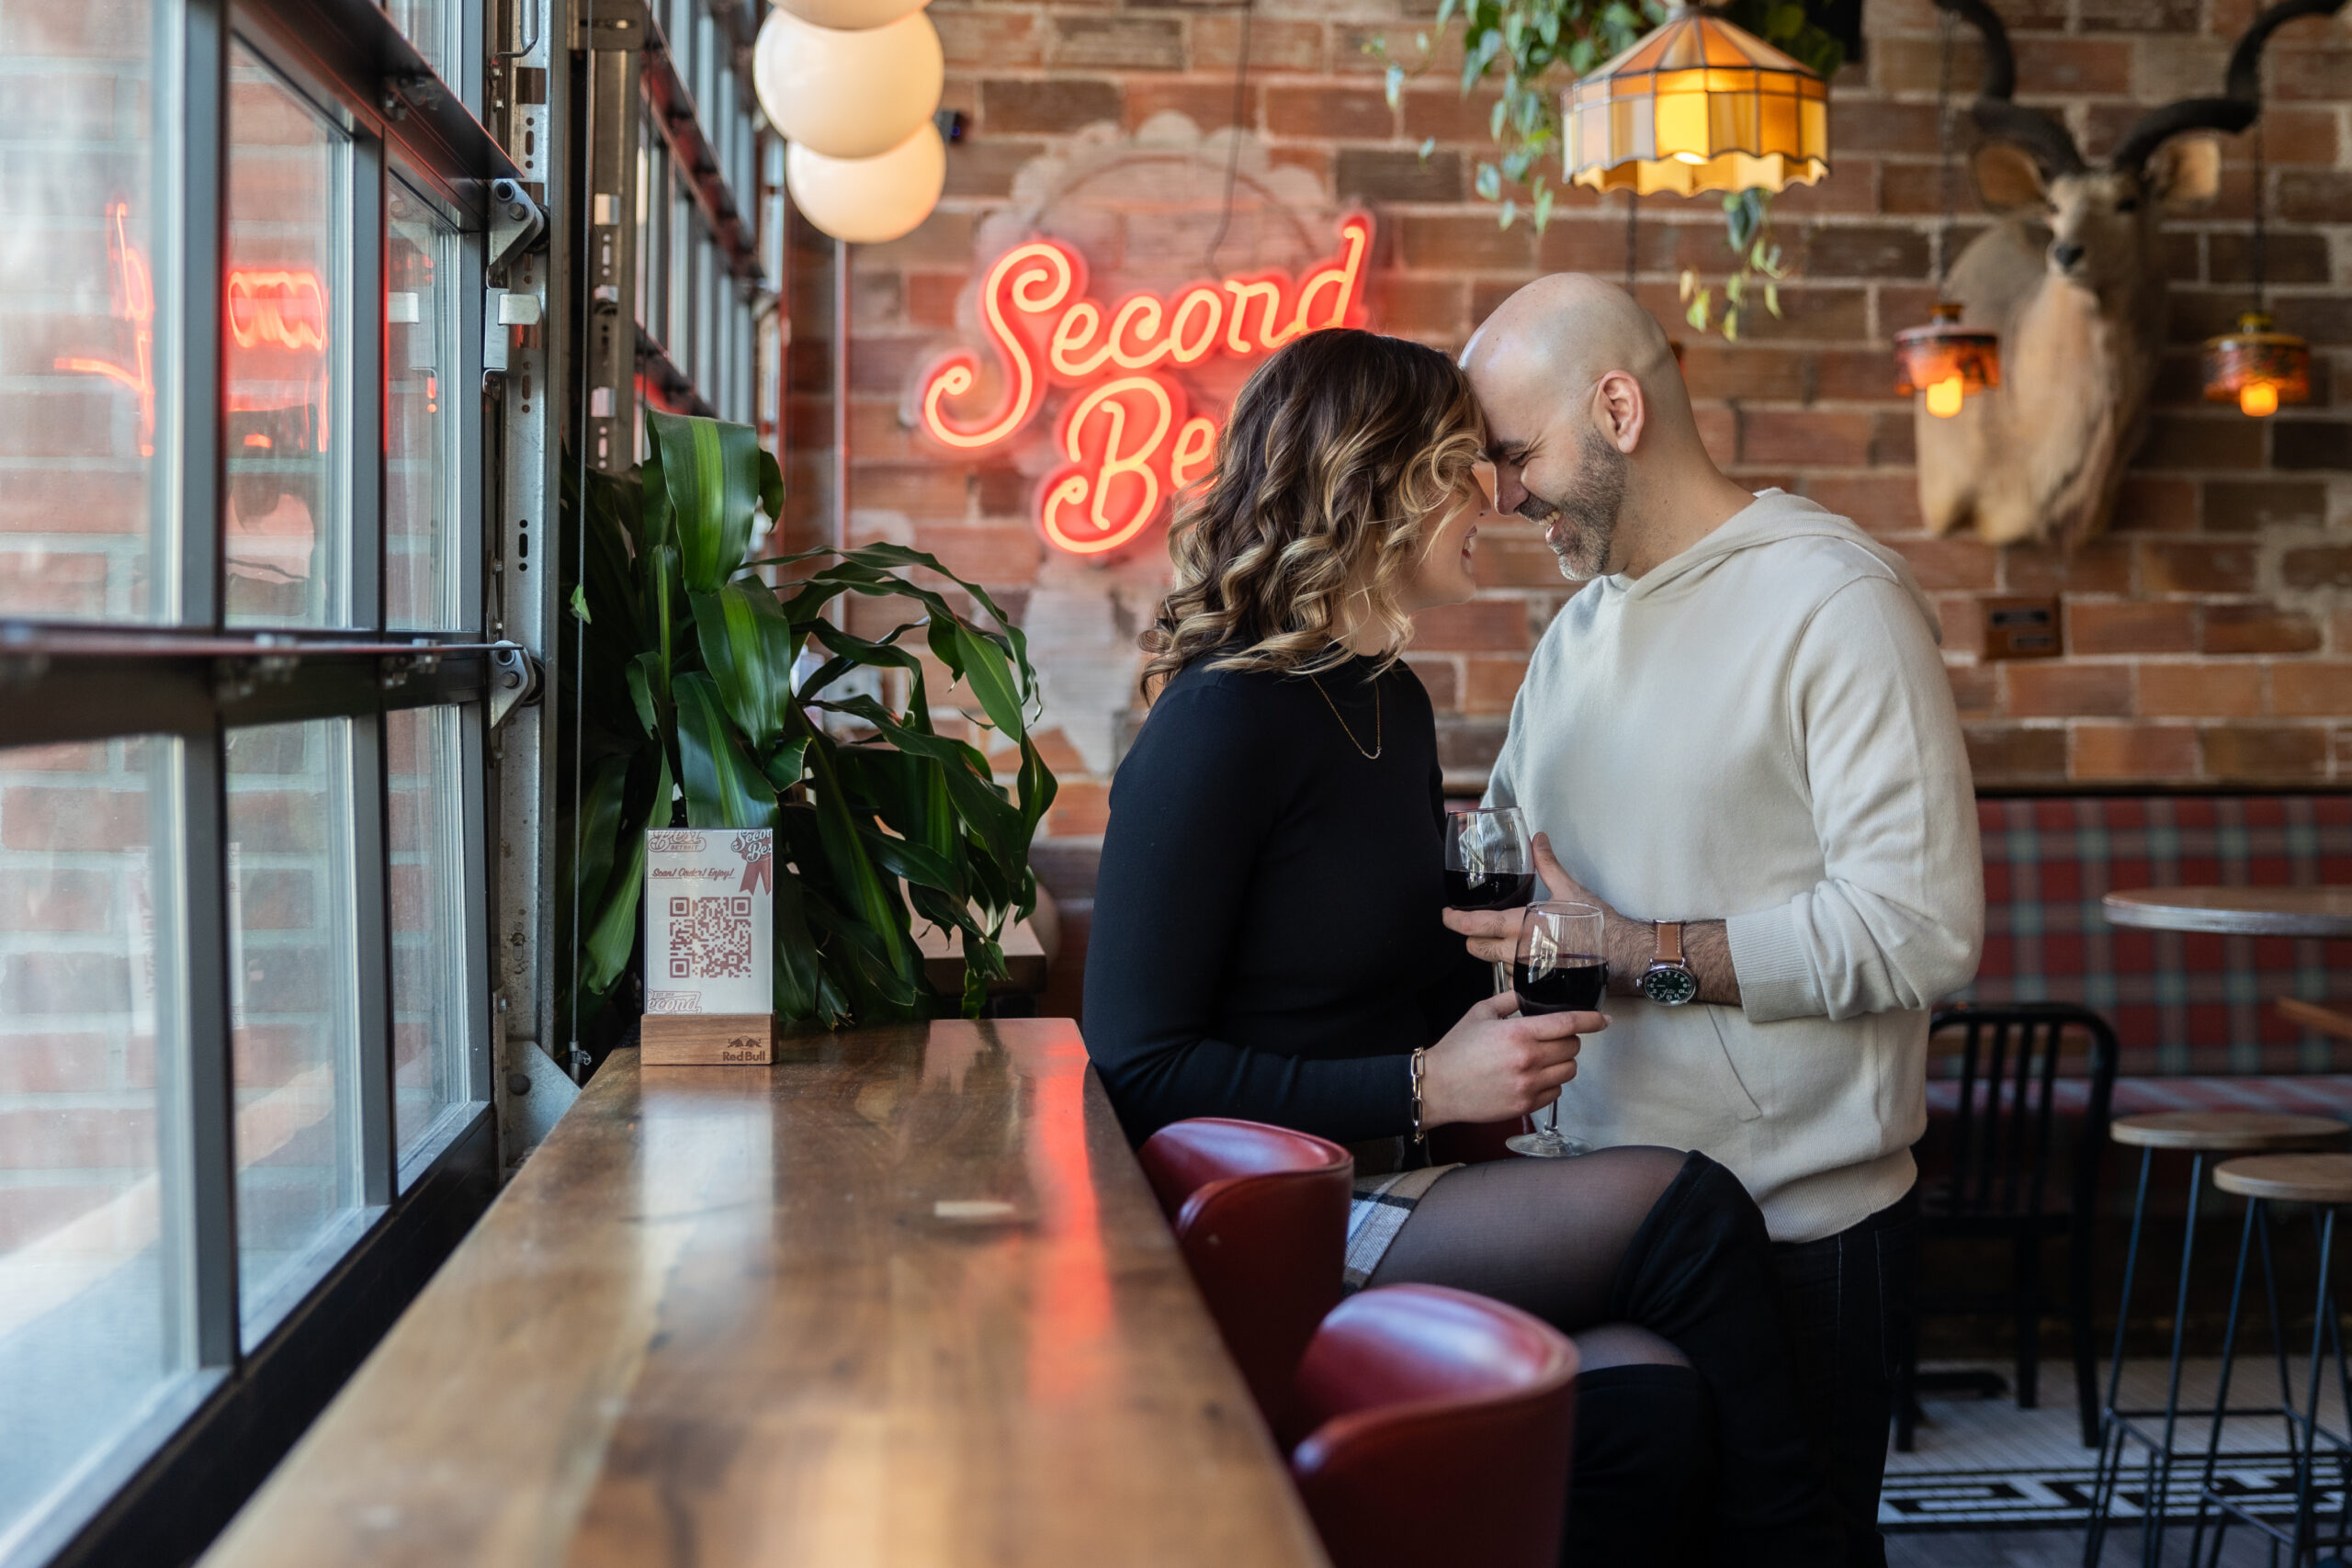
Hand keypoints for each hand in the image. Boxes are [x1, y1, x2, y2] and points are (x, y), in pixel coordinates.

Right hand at [1420, 990, 1607, 1126]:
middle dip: (1567, 1040)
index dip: (1591, 1020)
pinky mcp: (1526, 1105)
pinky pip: (1557, 1091)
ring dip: (1562, 1062)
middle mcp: (1528, 1060)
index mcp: (1519, 1033)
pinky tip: (1533, 1076)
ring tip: (1542, 1058)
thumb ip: (1510, 999)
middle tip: (1550, 1039)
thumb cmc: (1456, 1049)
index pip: (1568, 1023)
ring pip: (1569, 1071)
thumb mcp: (1480, 1013)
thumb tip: (1531, 993)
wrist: (1438, 1087)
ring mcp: (1529, 1085)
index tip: (1603, 1019)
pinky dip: (1551, 1082)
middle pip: (1572, 1048)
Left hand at [1442, 832, 1648, 985]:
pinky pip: (1515, 978)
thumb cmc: (1598, 924)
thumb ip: (1547, 864)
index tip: (1447, 916)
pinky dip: (1514, 967)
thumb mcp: (1570, 889)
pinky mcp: (1539, 985)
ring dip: (1495, 954)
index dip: (1456, 922)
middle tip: (1474, 929)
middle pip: (1477, 950)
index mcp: (1523, 925)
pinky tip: (1525, 957)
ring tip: (1507, 941)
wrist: (1624, 955)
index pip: (1478, 925)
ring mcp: (1529, 972)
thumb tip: (1538, 839)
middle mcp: (1520, 952)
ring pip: (1496, 964)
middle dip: (1472, 939)